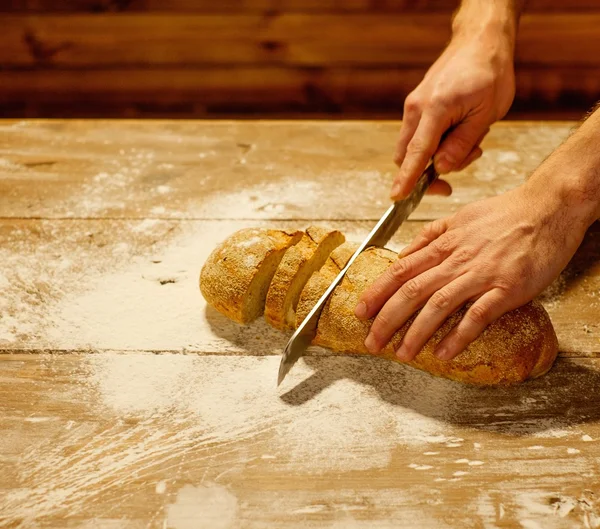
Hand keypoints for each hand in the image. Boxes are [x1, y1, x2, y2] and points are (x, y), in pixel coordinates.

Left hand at [355, 180, 591, 361]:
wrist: (548, 207)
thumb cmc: (504, 214)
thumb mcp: (458, 217)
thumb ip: (429, 236)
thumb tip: (403, 255)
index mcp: (443, 244)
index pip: (400, 271)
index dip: (376, 293)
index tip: (360, 311)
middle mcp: (456, 260)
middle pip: (411, 292)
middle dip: (386, 320)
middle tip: (371, 342)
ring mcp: (480, 274)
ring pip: (438, 305)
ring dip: (416, 333)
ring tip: (401, 354)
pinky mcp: (507, 288)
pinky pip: (477, 316)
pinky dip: (458, 336)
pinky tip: (444, 353)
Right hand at [392, 33, 514, 198]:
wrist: (480, 42)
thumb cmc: (489, 74)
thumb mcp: (485, 114)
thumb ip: (461, 144)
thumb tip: (441, 169)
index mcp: (435, 109)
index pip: (417, 153)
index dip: (407, 179)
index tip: (397, 197)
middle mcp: (416, 108)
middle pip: (409, 155)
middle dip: (430, 171)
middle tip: (462, 165)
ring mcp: (414, 106)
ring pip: (415, 148)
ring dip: (439, 156)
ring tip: (472, 142)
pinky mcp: (417, 106)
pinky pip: (420, 136)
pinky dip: (437, 143)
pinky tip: (461, 132)